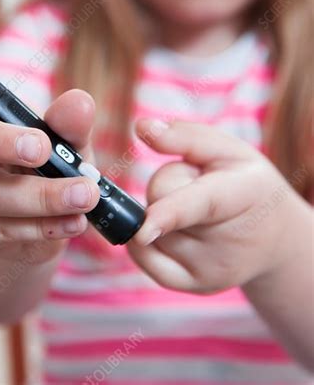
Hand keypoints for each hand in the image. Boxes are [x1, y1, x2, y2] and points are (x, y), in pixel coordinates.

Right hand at [0, 22, 99, 263]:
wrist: (44, 229)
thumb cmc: (50, 169)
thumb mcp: (66, 142)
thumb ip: (70, 124)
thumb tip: (79, 101)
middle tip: (40, 147)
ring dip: (42, 197)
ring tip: (83, 196)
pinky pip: (4, 231)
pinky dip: (43, 228)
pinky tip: (71, 221)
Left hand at [127, 119, 303, 293]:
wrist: (273, 233)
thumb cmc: (242, 181)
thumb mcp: (226, 148)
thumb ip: (184, 136)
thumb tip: (142, 128)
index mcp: (244, 194)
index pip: (200, 204)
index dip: (169, 214)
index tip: (144, 228)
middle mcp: (229, 242)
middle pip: (160, 202)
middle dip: (168, 184)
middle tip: (198, 185)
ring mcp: (211, 269)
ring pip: (148, 228)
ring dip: (160, 211)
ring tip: (195, 210)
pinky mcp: (193, 285)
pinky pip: (145, 259)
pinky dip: (144, 239)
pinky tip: (168, 227)